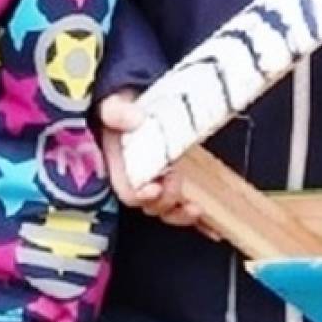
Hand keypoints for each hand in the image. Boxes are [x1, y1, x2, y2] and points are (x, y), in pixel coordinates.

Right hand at [99, 92, 217, 234]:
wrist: (136, 100)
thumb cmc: (122, 105)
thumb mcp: (113, 104)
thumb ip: (117, 111)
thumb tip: (134, 119)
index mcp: (119, 165)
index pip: (128, 191)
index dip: (141, 194)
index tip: (154, 187)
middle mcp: (138, 178)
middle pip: (149, 205)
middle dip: (166, 200)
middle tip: (178, 182)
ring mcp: (157, 181)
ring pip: (167, 210)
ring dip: (181, 213)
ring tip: (196, 208)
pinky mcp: (175, 181)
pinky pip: (183, 205)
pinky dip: (196, 217)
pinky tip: (208, 221)